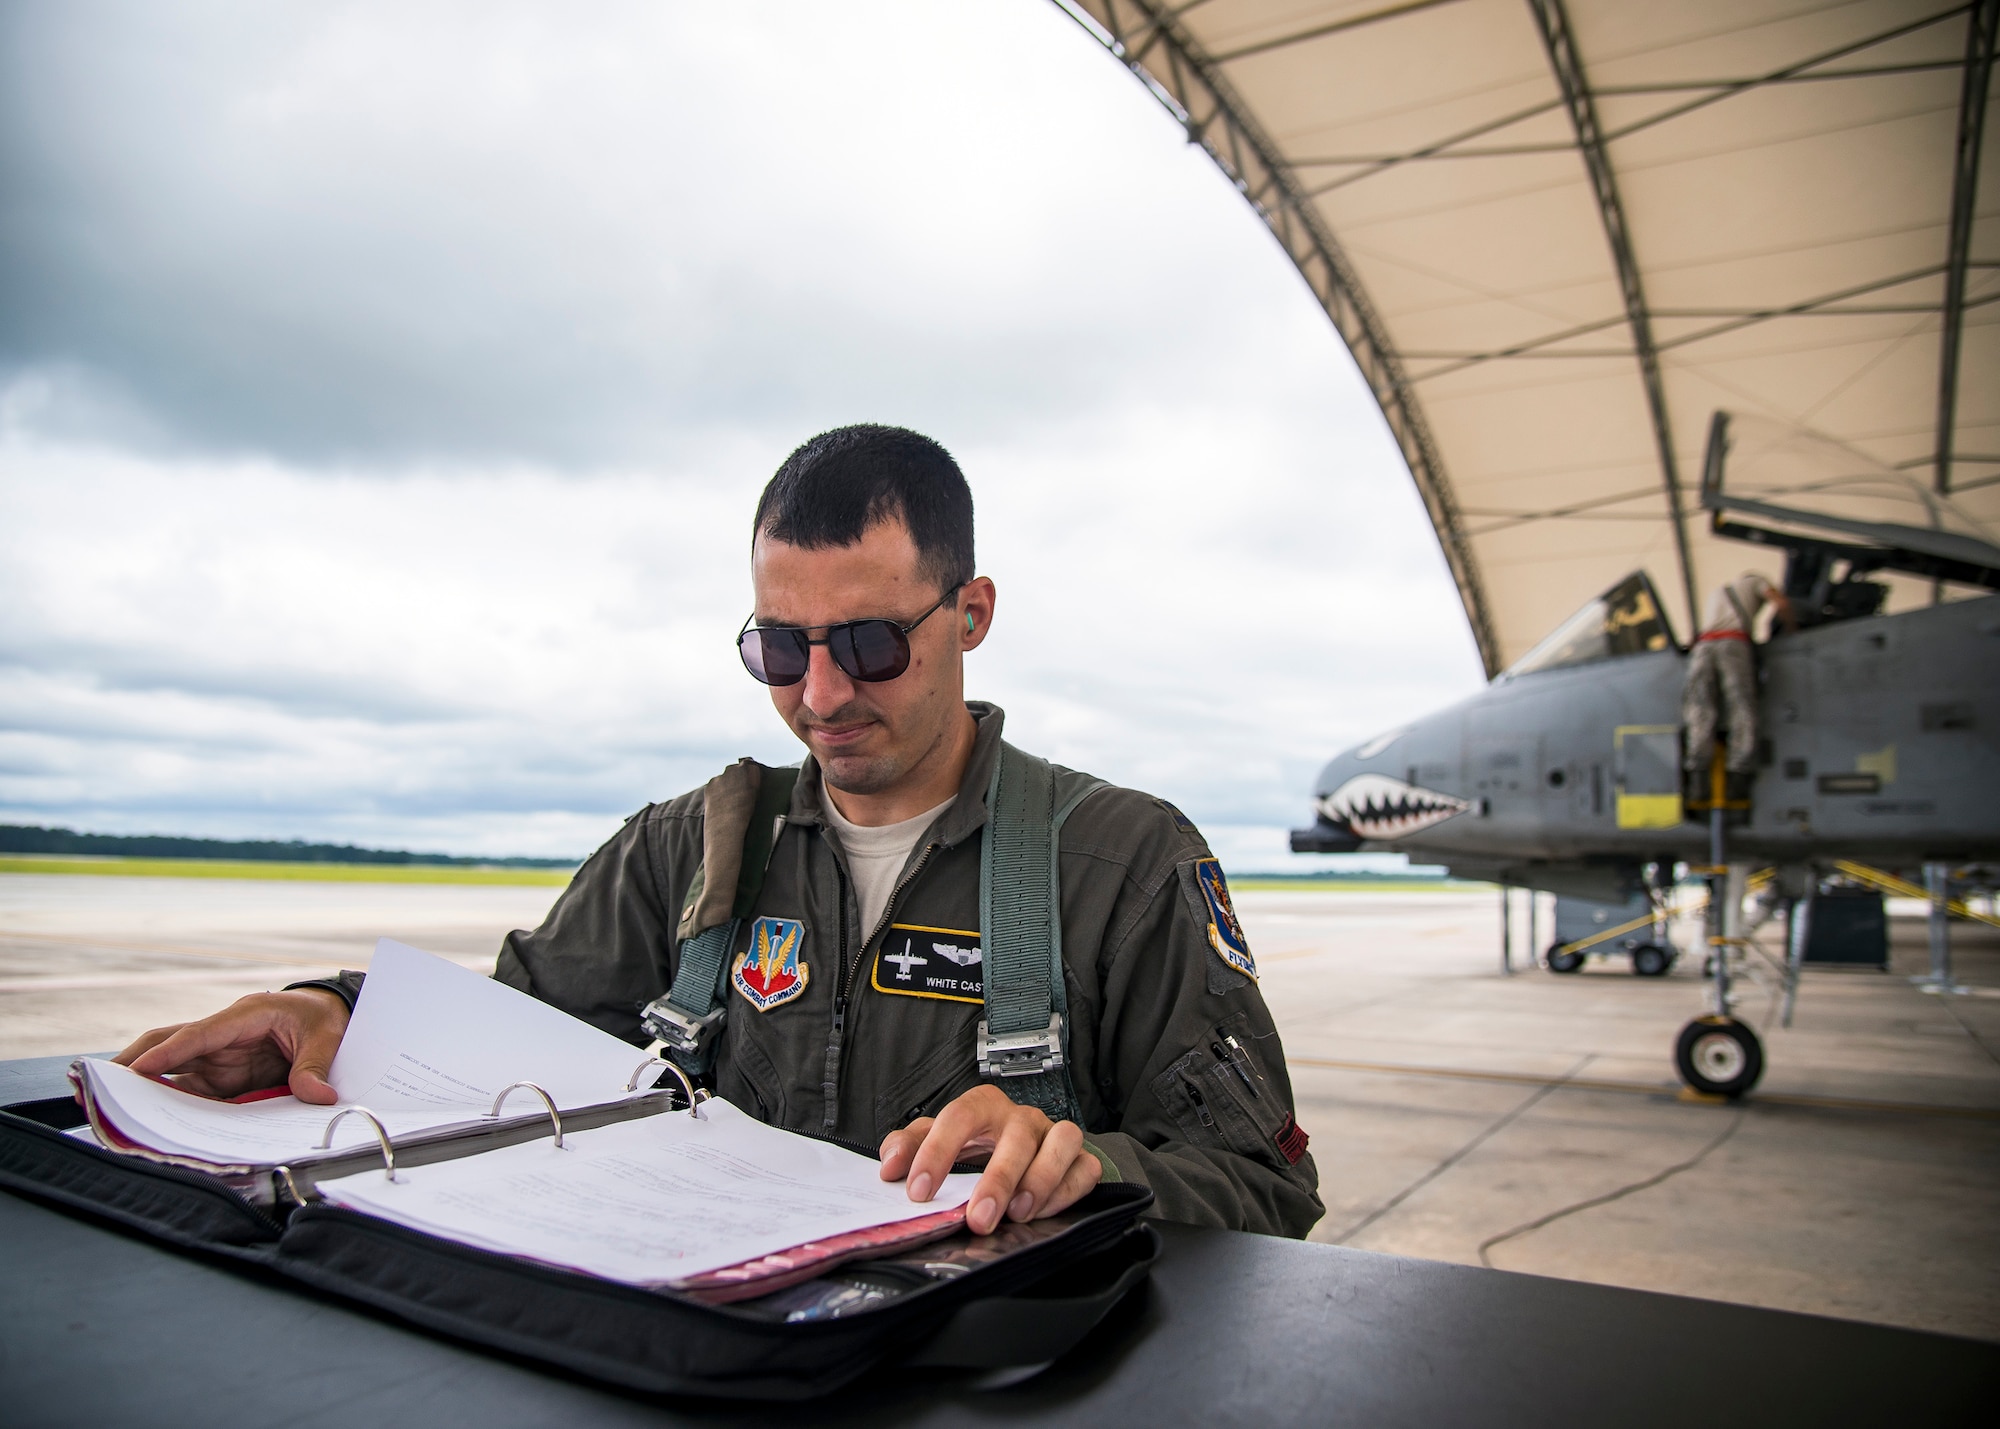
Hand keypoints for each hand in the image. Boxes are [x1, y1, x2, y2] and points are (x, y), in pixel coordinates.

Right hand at [112, 988, 351, 1103]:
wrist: (330, 1012)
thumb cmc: (324, 1017)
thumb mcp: (328, 1037)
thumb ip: (315, 1067)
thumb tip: (316, 1097)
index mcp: (244, 1016)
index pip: (198, 1035)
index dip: (166, 1054)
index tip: (134, 1071)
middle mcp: (222, 1035)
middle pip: (167, 1046)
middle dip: (133, 1063)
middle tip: (97, 1086)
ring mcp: (219, 1055)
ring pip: (171, 1069)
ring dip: (144, 1087)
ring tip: (111, 1109)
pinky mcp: (223, 1074)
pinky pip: (190, 1089)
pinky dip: (169, 1103)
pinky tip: (153, 1123)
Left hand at [878, 1083, 1101, 1234]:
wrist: (1022, 1148)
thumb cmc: (976, 1144)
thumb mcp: (937, 1141)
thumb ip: (908, 1146)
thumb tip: (889, 1164)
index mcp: (982, 1108)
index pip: (958, 1117)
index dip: (937, 1153)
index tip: (920, 1191)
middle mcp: (1021, 1118)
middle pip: (1015, 1136)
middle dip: (997, 1179)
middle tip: (978, 1218)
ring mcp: (1054, 1135)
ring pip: (1062, 1140)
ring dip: (1042, 1178)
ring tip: (1019, 1214)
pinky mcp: (1080, 1158)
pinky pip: (1085, 1169)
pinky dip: (1068, 1190)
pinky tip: (1044, 1212)